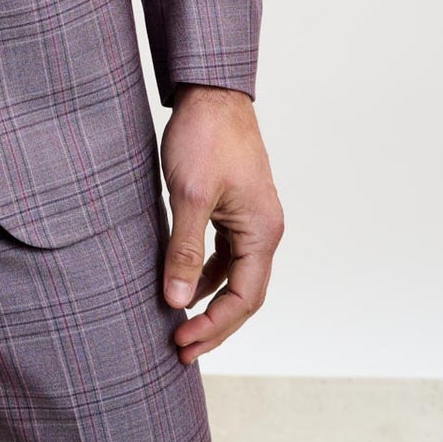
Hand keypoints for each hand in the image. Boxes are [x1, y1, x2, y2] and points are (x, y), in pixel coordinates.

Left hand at [159, 86, 283, 363]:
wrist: (211, 92)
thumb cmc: (204, 137)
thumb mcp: (189, 195)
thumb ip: (185, 249)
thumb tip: (177, 301)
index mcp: (262, 231)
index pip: (244, 298)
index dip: (215, 326)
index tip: (182, 342)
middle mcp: (264, 230)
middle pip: (243, 295)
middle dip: (213, 325)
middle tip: (179, 349)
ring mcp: (252, 219)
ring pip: (234, 276)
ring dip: (209, 302)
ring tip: (178, 325)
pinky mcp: (236, 209)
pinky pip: (226, 255)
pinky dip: (206, 274)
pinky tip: (182, 284)